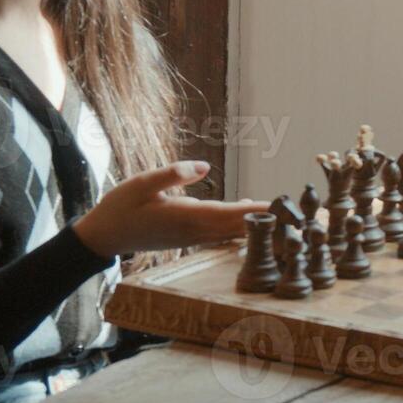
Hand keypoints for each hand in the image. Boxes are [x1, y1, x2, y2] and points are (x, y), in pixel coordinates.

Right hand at [72, 161, 268, 258]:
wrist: (104, 237)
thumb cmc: (121, 207)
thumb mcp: (143, 183)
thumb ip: (173, 174)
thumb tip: (204, 166)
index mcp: (188, 216)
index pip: (233, 214)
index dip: (260, 212)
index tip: (284, 210)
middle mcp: (196, 230)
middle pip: (240, 226)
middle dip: (268, 221)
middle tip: (298, 215)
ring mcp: (193, 237)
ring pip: (233, 231)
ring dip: (257, 224)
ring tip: (283, 215)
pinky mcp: (189, 237)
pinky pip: (221, 232)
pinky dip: (239, 225)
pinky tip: (249, 212)